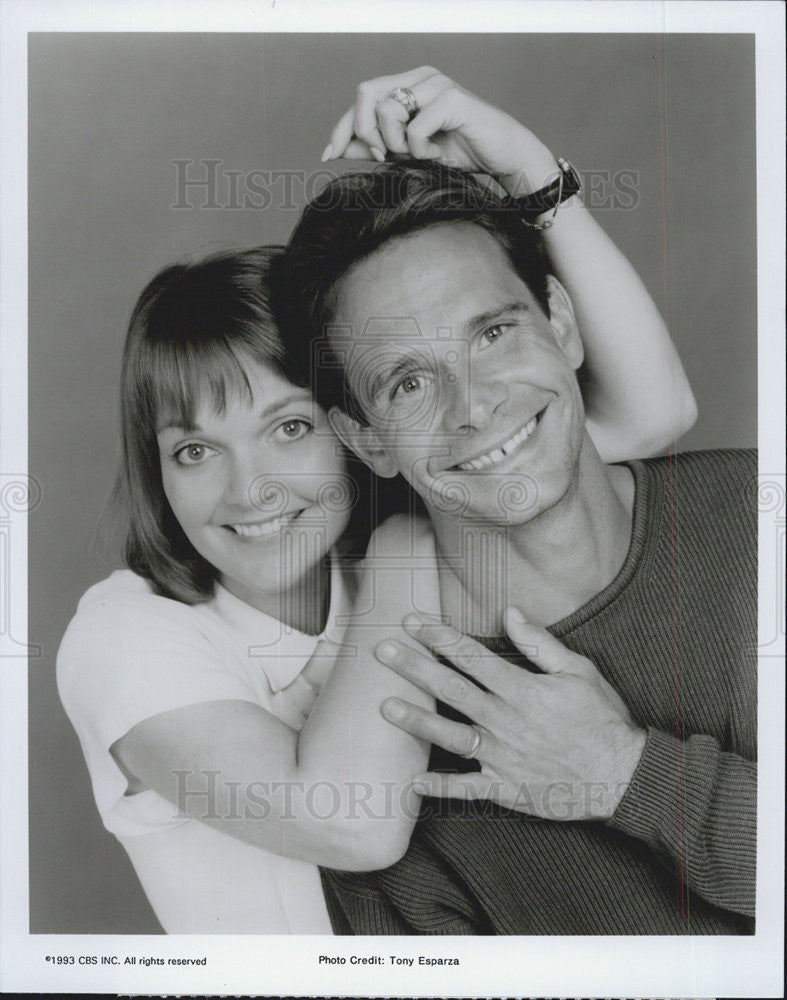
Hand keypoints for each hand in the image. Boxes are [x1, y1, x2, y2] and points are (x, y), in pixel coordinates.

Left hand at [322, 66, 559, 195]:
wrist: (504, 160)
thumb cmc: (461, 155)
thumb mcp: (409, 155)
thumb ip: (377, 148)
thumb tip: (338, 149)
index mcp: (409, 85)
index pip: (362, 97)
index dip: (341, 126)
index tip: (328, 155)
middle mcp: (421, 78)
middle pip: (366, 93)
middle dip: (364, 132)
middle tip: (384, 157)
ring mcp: (437, 84)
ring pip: (387, 110)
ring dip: (396, 144)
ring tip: (420, 156)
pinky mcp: (452, 99)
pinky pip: (414, 128)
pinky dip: (420, 150)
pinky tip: (438, 155)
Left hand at [376, 609, 646, 820]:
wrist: (622, 775)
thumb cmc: (602, 720)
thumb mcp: (579, 671)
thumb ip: (540, 643)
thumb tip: (511, 612)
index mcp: (522, 690)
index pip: (470, 657)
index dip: (438, 637)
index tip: (412, 622)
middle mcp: (505, 722)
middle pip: (451, 690)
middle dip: (414, 668)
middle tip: (383, 651)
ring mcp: (502, 757)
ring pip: (450, 737)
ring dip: (415, 721)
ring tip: (385, 706)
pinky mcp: (506, 788)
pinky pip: (467, 789)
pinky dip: (440, 788)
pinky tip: (412, 783)